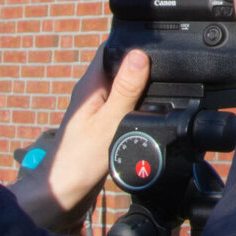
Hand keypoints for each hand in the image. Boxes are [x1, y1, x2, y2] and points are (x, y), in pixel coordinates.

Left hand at [12, 48, 151, 232]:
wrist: (65, 194)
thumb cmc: (79, 161)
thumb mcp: (109, 122)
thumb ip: (126, 90)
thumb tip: (139, 55)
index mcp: (91, 85)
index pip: (111, 49)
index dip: (134, 42)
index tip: (160, 43)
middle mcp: (93, 93)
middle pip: (121, 67)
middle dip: (145, 65)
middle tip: (171, 70)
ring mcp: (98, 109)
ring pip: (125, 88)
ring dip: (143, 87)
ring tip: (166, 91)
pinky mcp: (103, 125)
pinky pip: (125, 107)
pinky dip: (139, 107)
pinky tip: (151, 115)